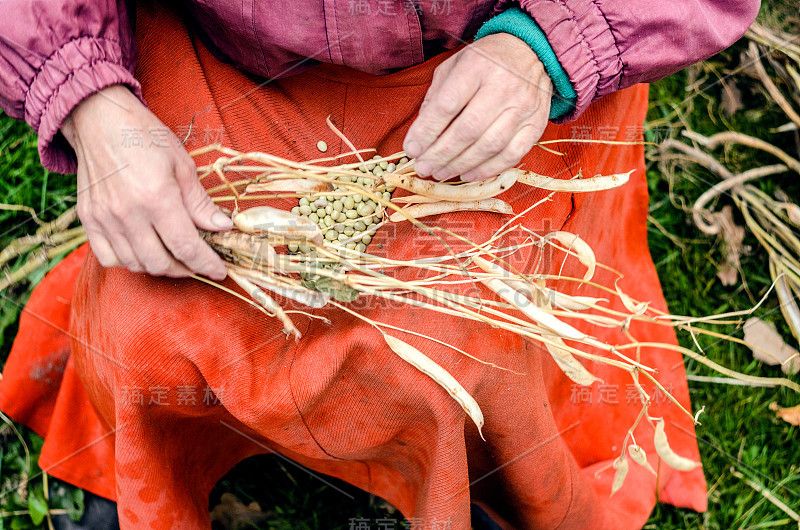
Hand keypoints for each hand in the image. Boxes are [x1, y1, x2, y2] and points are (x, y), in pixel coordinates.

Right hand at [61, 85, 229, 279]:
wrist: (99, 119)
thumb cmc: (144, 136)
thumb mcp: (182, 164)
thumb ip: (200, 202)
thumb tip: (223, 228)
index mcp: (157, 198)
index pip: (186, 247)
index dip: (206, 264)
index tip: (219, 270)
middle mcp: (128, 214)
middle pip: (160, 263)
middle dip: (185, 268)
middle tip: (198, 262)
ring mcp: (105, 219)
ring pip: (136, 264)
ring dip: (160, 267)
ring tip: (175, 256)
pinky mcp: (89, 219)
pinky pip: (108, 258)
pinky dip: (129, 263)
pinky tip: (143, 251)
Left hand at [403, 33, 552, 181]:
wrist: (532, 52)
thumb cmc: (485, 62)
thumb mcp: (454, 66)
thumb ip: (436, 97)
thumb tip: (420, 136)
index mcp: (476, 66)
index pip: (447, 106)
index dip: (427, 132)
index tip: (411, 149)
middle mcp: (503, 86)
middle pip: (467, 130)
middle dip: (440, 154)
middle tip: (423, 168)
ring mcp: (522, 107)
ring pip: (488, 146)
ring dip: (460, 165)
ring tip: (441, 172)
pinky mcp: (535, 124)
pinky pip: (511, 155)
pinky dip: (487, 169)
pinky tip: (468, 174)